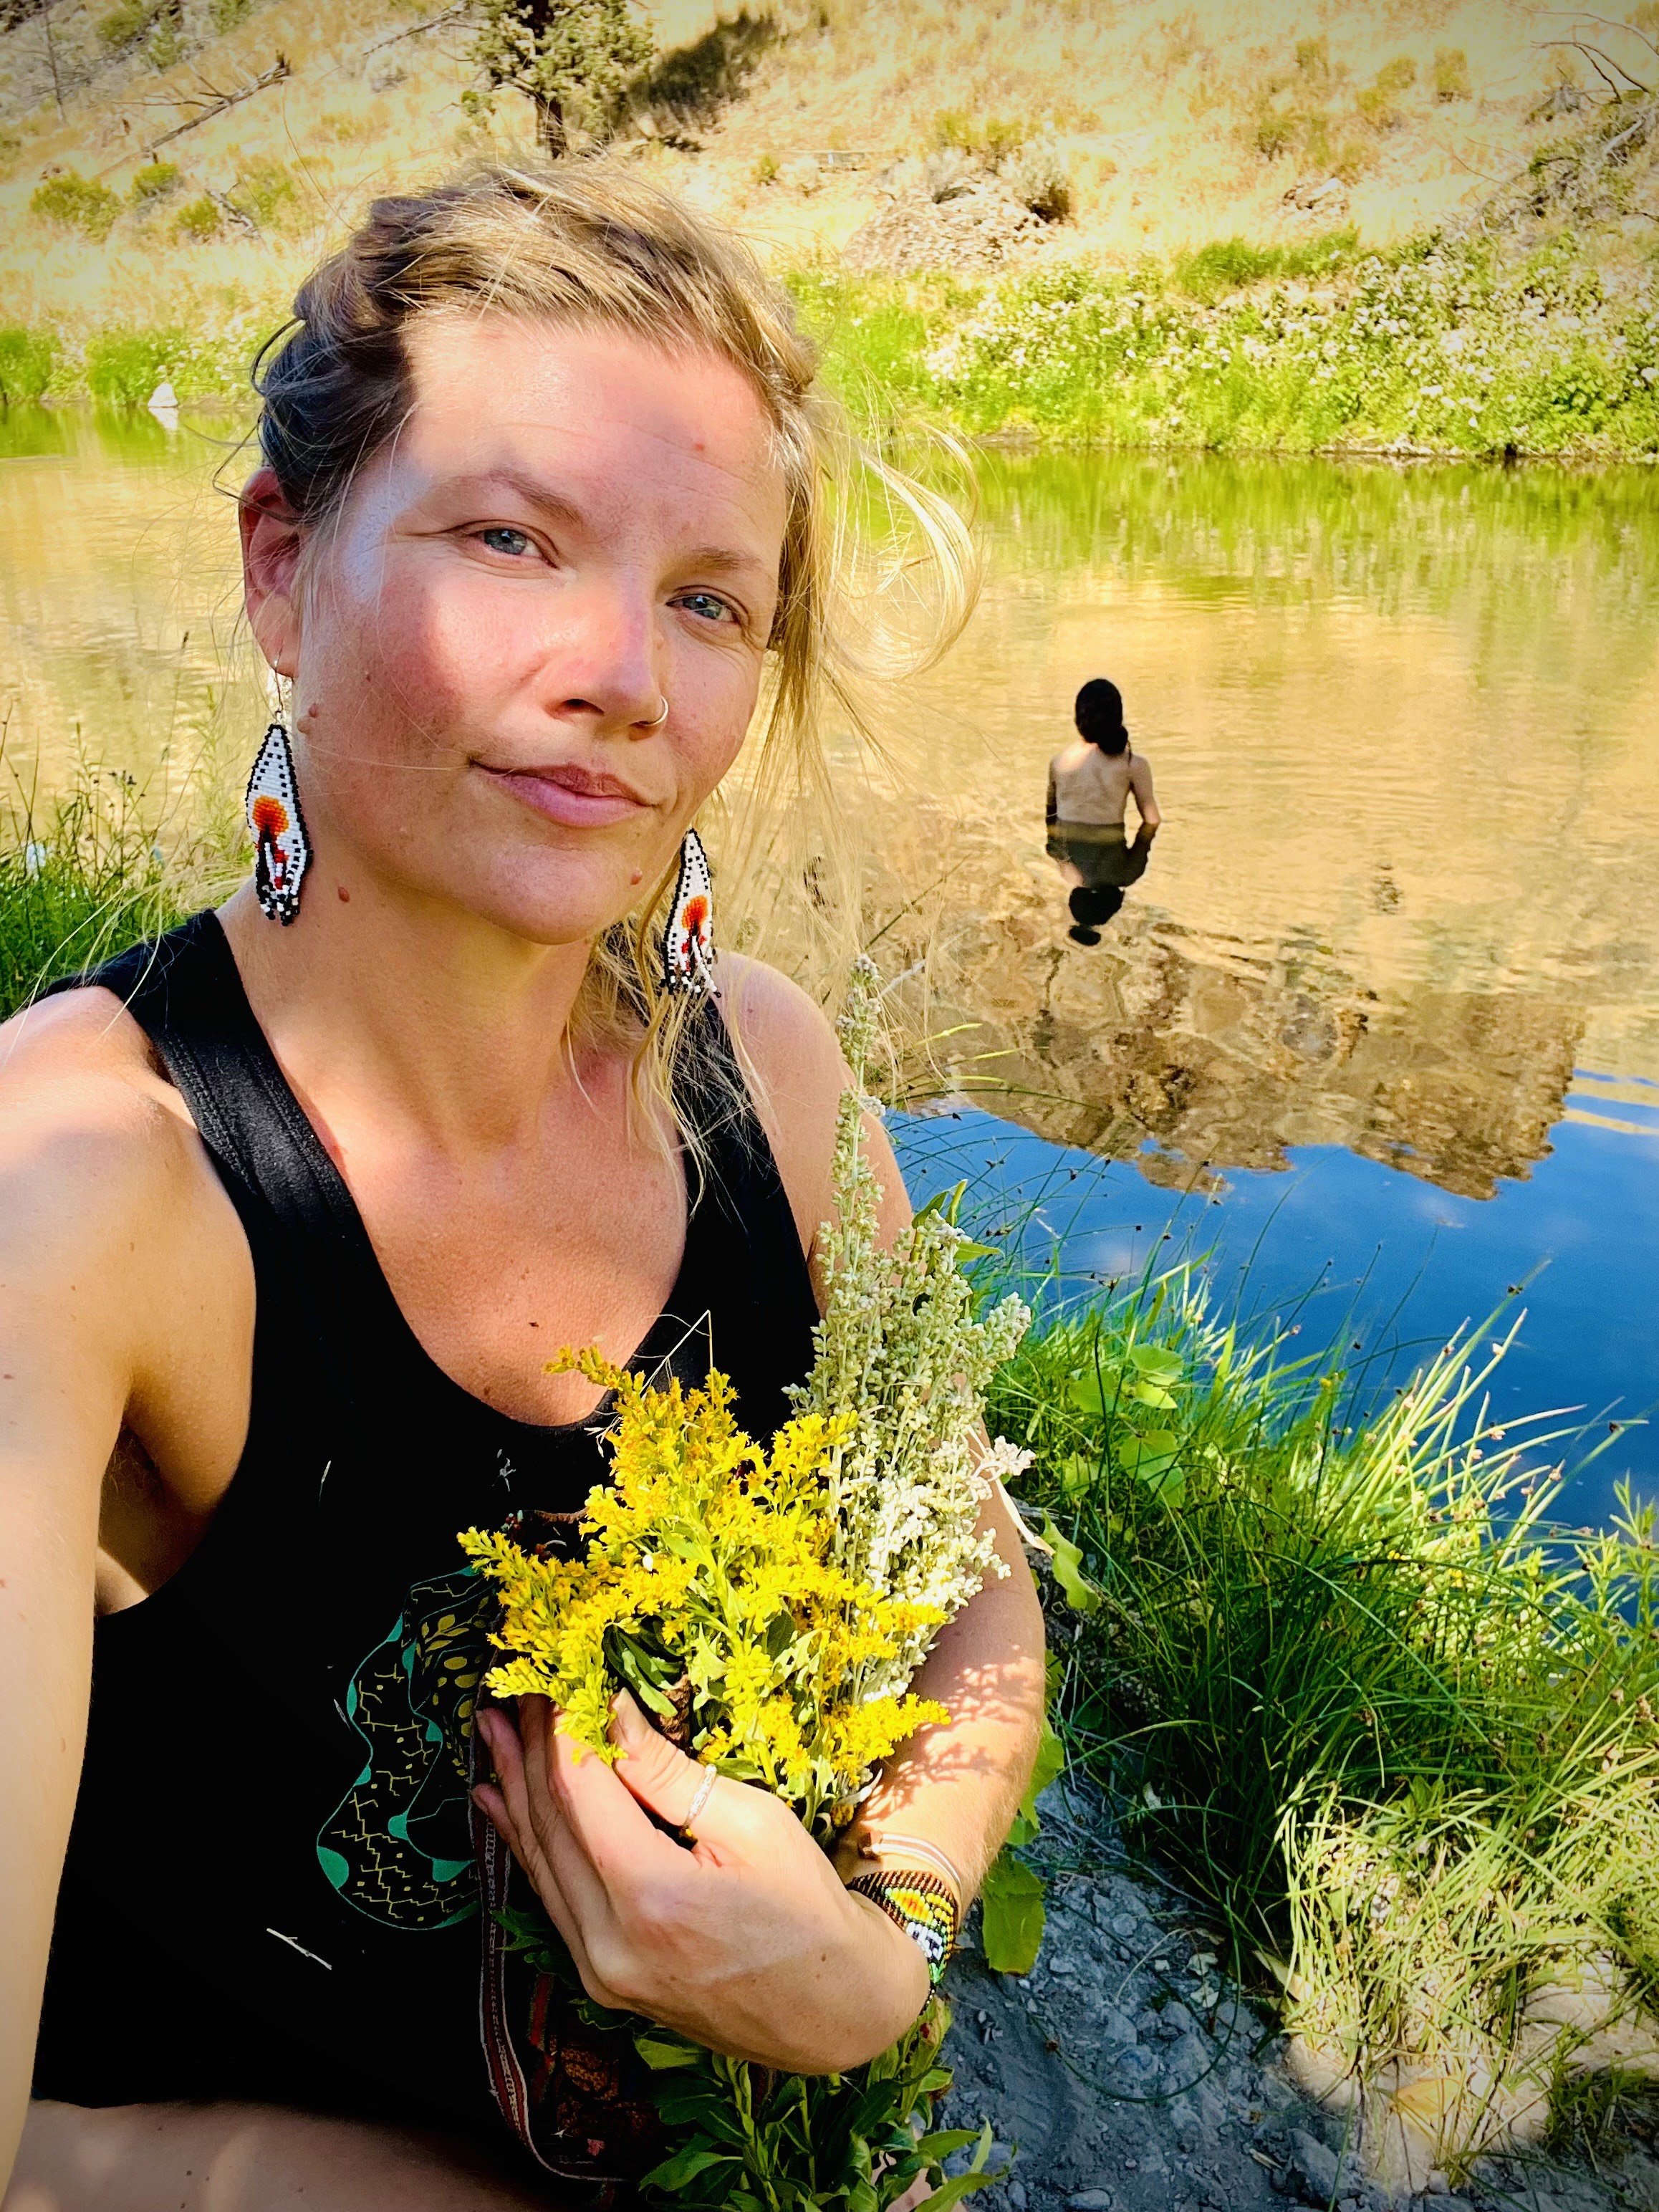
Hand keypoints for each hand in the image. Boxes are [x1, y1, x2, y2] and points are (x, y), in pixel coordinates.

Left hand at [472, 1693, 929, 2073]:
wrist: (832, 2009)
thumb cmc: (806, 1908)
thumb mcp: (752, 1824)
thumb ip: (669, 1775)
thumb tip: (611, 1714)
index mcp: (650, 1898)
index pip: (582, 1793)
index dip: (564, 1730)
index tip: (554, 1680)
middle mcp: (609, 1943)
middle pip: (551, 1827)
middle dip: (529, 1754)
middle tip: (513, 1695)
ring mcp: (600, 1971)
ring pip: (542, 1865)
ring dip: (515, 1793)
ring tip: (490, 1736)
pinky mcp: (603, 1981)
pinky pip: (553, 1899)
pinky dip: (528, 1847)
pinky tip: (498, 1808)